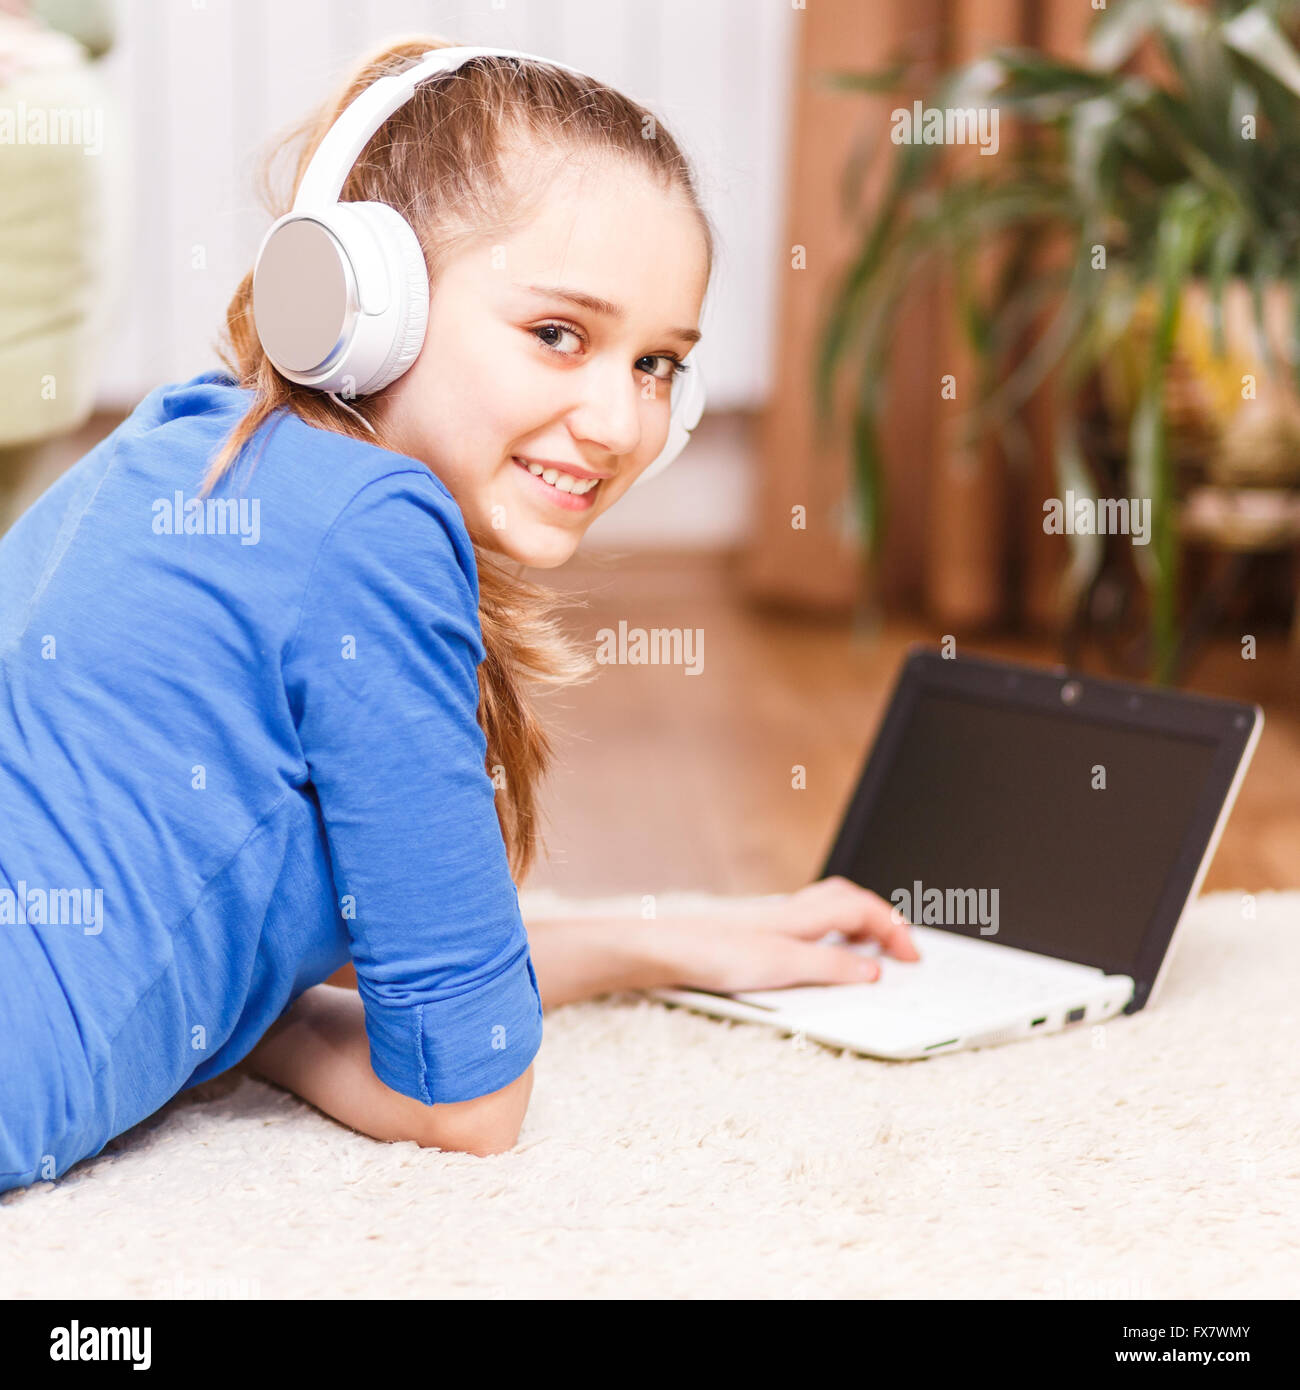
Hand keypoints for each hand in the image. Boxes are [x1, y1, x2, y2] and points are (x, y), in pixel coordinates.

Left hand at [658, 875, 919, 994]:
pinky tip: (820, 952)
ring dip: (856, 920)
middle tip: (901, 948)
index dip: (895, 930)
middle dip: (881, 918)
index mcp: (802, 915)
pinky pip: (807, 921)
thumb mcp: (782, 967)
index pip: (864, 909)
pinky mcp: (755, 933)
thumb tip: (873, 970)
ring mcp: (771, 920)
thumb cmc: (714, 954)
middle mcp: (790, 911)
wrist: (662, 949)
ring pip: (827, 907)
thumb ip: (830, 967)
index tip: (913, 958)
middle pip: (848, 900)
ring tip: (871, 947)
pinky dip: (829, 930)